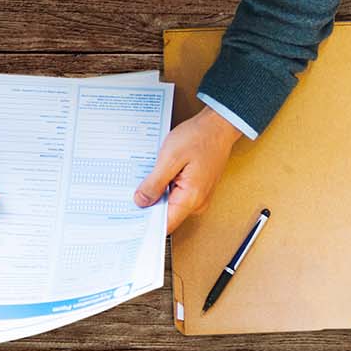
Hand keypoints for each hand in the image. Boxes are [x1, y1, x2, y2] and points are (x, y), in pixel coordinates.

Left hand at [135, 108, 239, 232]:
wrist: (219, 126)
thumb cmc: (199, 137)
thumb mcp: (169, 158)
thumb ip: (154, 184)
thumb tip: (141, 201)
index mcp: (191, 199)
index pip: (165, 225)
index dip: (146, 223)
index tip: (131, 218)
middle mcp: (197, 203)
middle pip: (167, 215)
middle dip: (149, 205)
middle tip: (135, 191)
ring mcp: (199, 197)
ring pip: (170, 204)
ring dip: (157, 194)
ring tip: (150, 178)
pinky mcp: (198, 189)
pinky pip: (177, 195)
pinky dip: (165, 187)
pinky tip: (160, 174)